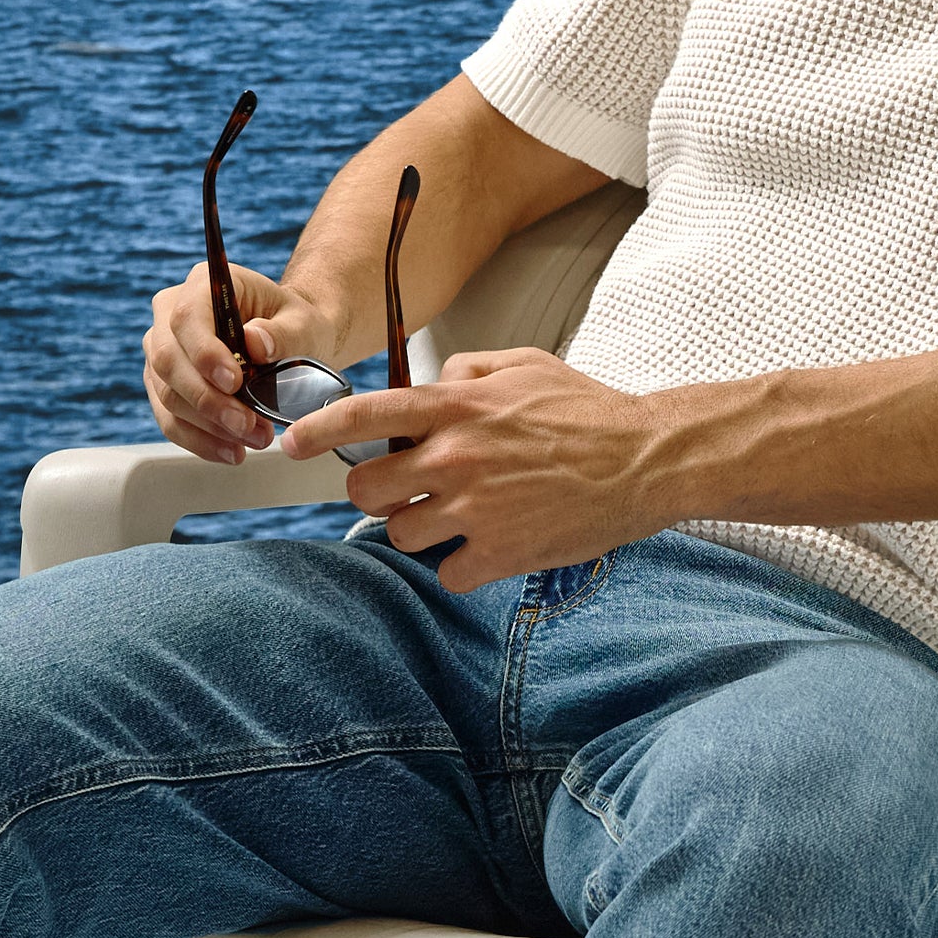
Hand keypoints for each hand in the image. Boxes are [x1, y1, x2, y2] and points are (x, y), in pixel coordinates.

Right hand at [143, 261, 341, 464]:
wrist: (291, 342)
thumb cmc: (296, 325)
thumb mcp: (305, 324)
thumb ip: (285, 331)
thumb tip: (255, 341)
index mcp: (204, 284)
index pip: (187, 317)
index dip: (204, 353)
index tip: (234, 383)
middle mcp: (171, 313)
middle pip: (169, 360)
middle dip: (208, 400)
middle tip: (248, 425)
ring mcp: (161, 350)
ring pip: (167, 395)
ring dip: (209, 426)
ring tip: (253, 439)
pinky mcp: (163, 385)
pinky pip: (170, 419)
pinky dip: (200, 440)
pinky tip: (231, 451)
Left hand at [281, 347, 672, 590]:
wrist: (645, 460)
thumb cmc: (590, 411)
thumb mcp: (527, 364)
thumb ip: (469, 368)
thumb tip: (432, 381)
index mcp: (459, 405)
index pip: (366, 415)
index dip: (318, 431)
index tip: (293, 444)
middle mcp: (455, 456)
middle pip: (367, 488)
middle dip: (382, 490)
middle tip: (413, 488)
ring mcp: (473, 509)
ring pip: (402, 534)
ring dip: (426, 528)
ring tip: (470, 514)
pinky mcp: (497, 554)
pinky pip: (446, 573)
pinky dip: (464, 565)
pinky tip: (495, 543)